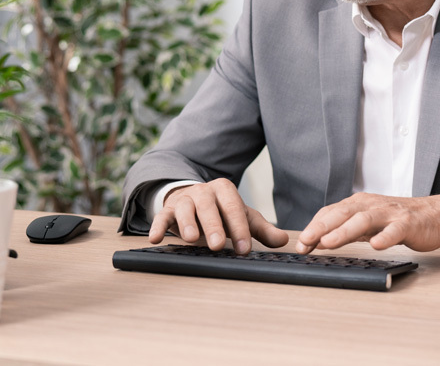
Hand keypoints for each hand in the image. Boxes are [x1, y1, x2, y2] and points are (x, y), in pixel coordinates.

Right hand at [149, 178, 288, 254]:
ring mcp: (185, 200)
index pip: (234, 208)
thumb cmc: (221, 212)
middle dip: (214, 225)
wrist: (194, 199)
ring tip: (191, 239)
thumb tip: (283, 240)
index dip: (239, 228)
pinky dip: (157, 226)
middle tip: (218, 245)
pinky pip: (162, 217)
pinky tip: (155, 239)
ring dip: (187, 223)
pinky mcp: (168, 210)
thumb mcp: (241, 217)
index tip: (244, 249)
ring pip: (185, 208)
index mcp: (225, 190)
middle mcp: (204, 192)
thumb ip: (261, 229)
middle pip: (208, 206)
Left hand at [295, 193, 439, 253]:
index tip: (301, 244)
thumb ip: (346, 230)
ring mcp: (389, 214)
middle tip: (306, 241)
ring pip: (364, 220)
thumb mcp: (368, 223)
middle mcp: (371, 205)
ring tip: (329, 243)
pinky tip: (376, 245)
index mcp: (359, 204)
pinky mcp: (408, 224)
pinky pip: (395, 230)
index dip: (314, 227)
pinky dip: (384, 237)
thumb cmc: (398, 220)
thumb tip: (319, 241)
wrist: (436, 215)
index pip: (331, 212)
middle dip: (322, 227)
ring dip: (344, 231)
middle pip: (342, 213)